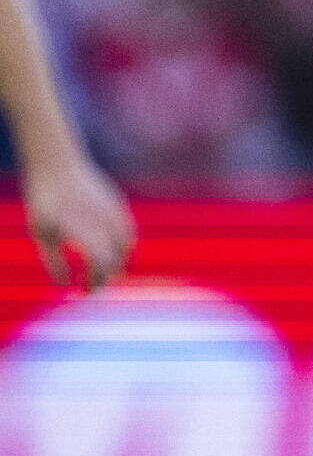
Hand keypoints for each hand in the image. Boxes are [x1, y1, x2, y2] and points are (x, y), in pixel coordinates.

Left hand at [24, 154, 133, 291]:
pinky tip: (114, 251)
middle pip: (115, 257)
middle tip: (94, 286)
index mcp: (79, 228)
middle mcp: (100, 220)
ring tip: (106, 271)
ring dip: (119, 261)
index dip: (96, 280)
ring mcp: (112, 210)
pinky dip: (126, 245)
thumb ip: (53, 260)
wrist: (56, 164)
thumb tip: (65, 284)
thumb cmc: (43, 200)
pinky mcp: (117, 203)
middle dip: (107, 276)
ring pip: (127, 244)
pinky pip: (129, 229)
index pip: (99, 261)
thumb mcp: (40, 232)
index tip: (86, 291)